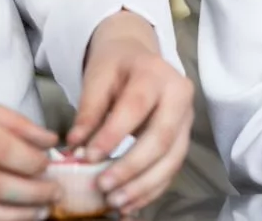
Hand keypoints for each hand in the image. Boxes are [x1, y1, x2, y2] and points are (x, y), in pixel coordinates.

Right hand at [0, 102, 58, 219]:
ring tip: (42, 209)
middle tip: (55, 192)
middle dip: (32, 192)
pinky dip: (3, 217)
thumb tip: (49, 141)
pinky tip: (21, 214)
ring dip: (18, 213)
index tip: (46, 165)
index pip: (2, 149)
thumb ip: (17, 124)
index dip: (28, 160)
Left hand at [66, 11, 192, 214]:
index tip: (86, 157)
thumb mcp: (99, 75)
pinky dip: (153, 189)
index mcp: (157, 74)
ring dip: (145, 185)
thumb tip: (76, 143)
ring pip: (173, 157)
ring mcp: (186, 119)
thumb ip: (89, 108)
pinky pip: (173, 168)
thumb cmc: (118, 66)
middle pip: (161, 137)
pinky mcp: (184, 137)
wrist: (140, 57)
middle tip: (103, 186)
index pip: (136, 107)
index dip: (113, 135)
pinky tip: (131, 204)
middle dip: (132, 167)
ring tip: (116, 202)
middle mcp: (180, 96)